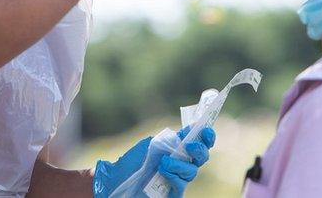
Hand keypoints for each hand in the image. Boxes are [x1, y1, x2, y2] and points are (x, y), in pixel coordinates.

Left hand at [92, 127, 216, 197]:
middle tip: (190, 145)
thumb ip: (166, 140)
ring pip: (192, 172)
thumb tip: (181, 135)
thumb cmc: (130, 164)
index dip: (206, 136)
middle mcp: (180, 165)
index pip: (197, 141)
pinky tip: (163, 170)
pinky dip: (174, 175)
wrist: (115, 183)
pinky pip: (181, 185)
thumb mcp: (147, 146)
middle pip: (201, 158)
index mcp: (176, 150)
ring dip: (180, 164)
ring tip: (163, 162)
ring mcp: (177, 180)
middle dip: (199, 150)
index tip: (205, 130)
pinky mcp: (172, 194)